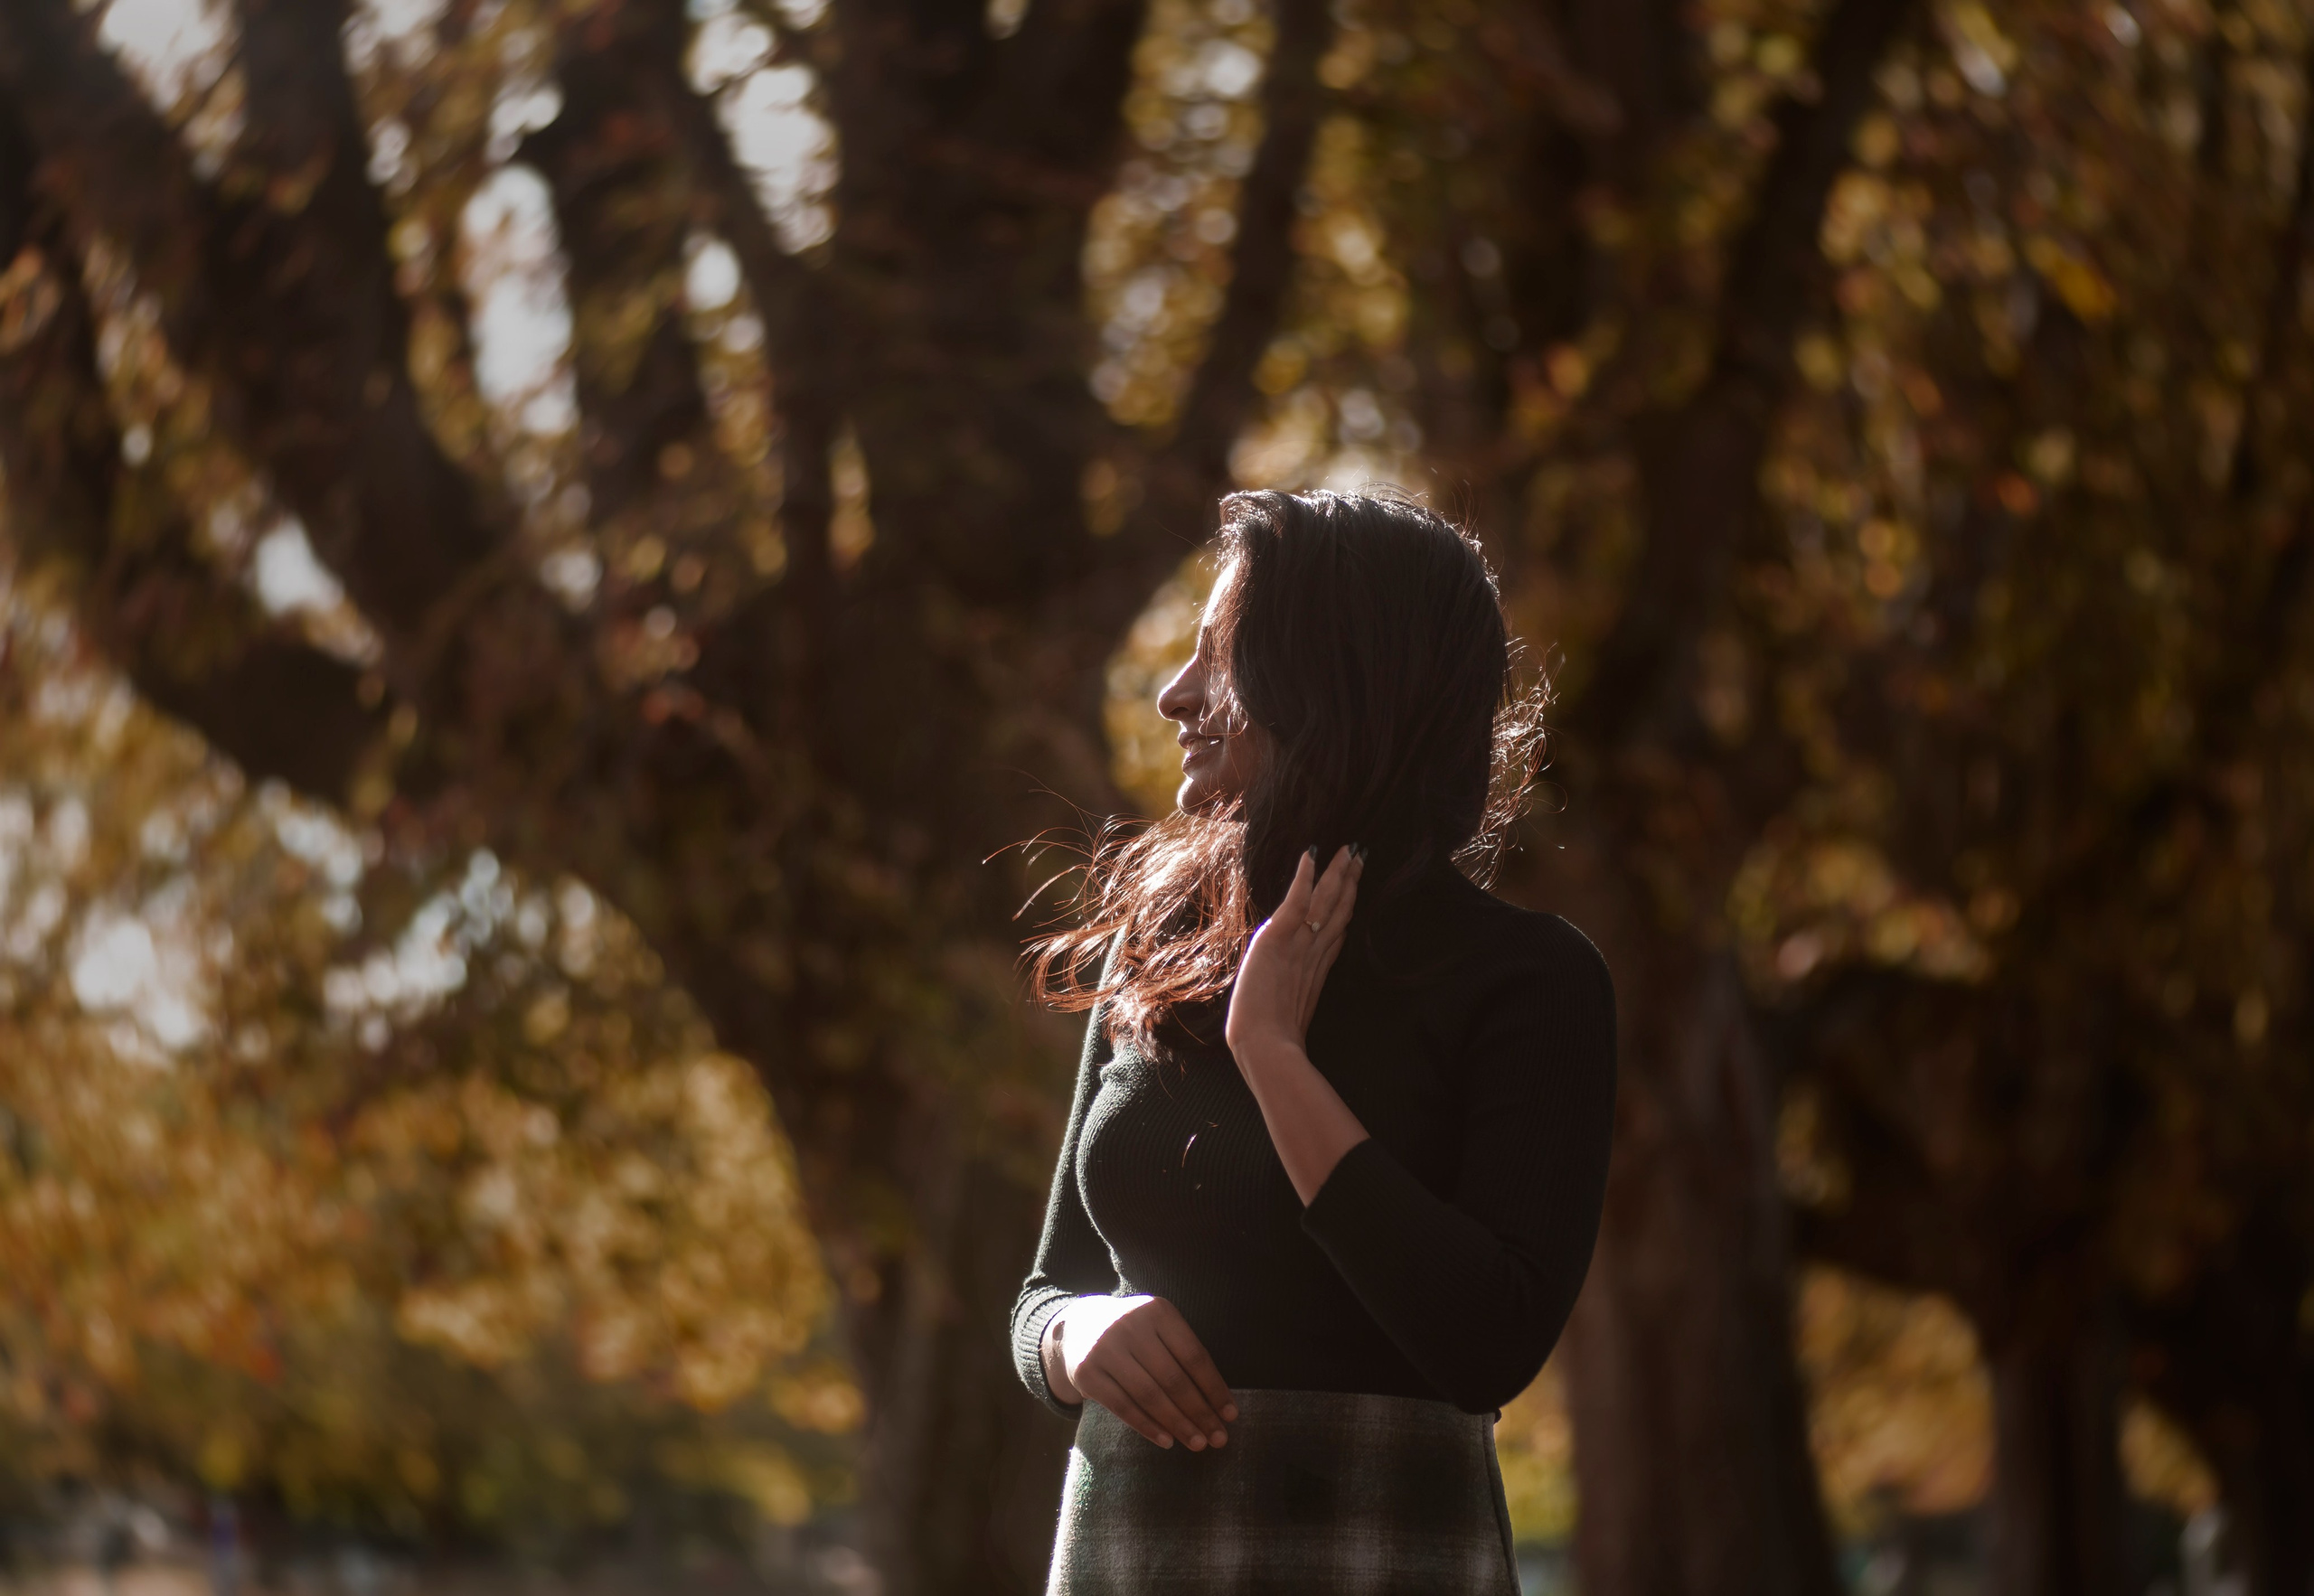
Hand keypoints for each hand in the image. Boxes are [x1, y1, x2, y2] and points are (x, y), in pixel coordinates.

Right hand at [1044, 1295, 1236, 1449]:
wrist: (1077, 1326)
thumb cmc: (1133, 1333)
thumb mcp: (1158, 1327)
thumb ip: (1182, 1355)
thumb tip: (1219, 1404)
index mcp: (1157, 1311)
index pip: (1194, 1356)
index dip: (1214, 1388)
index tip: (1231, 1416)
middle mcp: (1130, 1325)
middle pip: (1174, 1378)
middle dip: (1200, 1412)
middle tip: (1219, 1439)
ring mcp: (1105, 1349)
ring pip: (1150, 1395)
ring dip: (1178, 1424)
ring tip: (1197, 1444)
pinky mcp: (1086, 1372)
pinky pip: (1123, 1407)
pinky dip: (1147, 1426)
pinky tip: (1167, 1441)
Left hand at [1226, 844, 1363, 1062]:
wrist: (1265, 1047)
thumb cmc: (1273, 1040)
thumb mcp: (1293, 1011)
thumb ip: (1303, 991)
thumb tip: (1307, 984)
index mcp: (1316, 968)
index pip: (1337, 928)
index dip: (1348, 904)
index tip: (1356, 884)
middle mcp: (1313, 952)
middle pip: (1338, 909)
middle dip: (1350, 881)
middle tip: (1362, 854)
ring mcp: (1298, 944)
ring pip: (1324, 900)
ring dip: (1336, 872)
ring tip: (1349, 848)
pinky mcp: (1278, 939)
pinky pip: (1297, 901)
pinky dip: (1305, 877)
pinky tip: (1313, 853)